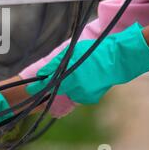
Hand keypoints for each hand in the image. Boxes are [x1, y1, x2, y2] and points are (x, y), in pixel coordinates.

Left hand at [26, 23, 148, 103]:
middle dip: (55, 84)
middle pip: (58, 87)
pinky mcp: (90, 98)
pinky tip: (89, 80)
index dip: (38, 85)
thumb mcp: (74, 53)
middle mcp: (74, 84)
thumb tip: (43, 73)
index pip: (48, 81)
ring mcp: (83, 92)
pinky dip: (80, 90)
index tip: (30, 88)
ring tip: (81, 74)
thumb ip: (57, 63)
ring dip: (69, 86)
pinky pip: (79, 95)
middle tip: (58, 77)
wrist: (118, 60)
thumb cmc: (95, 52)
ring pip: (68, 92)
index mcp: (69, 71)